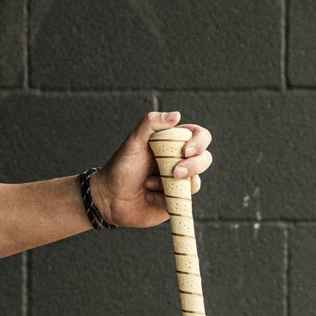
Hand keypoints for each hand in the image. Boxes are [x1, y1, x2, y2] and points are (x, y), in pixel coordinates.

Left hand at [93, 109, 211, 229]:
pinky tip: (148, 196)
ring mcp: (180, 182)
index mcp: (173, 143)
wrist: (110, 198)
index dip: (199, 142)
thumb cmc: (121, 167)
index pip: (200, 136)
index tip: (186, 150)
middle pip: (205, 159)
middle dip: (193, 166)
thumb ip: (151, 123)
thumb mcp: (134, 141)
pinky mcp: (176, 201)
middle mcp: (180, 161)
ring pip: (195, 182)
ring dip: (171, 184)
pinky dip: (165, 199)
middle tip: (174, 173)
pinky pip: (184, 201)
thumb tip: (176, 115)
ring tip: (147, 184)